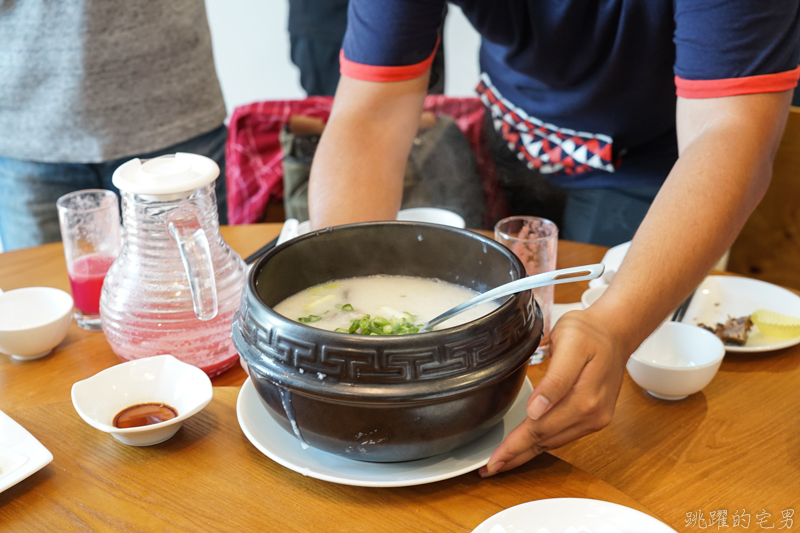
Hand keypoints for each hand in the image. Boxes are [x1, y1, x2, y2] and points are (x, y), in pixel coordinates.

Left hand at [478, 308, 628, 476]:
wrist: (615, 332)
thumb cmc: (588, 332)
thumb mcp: (568, 342)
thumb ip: (554, 379)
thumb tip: (537, 410)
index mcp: (584, 397)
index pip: (540, 428)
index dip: (515, 445)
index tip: (494, 459)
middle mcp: (592, 414)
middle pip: (545, 440)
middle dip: (516, 455)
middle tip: (490, 468)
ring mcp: (595, 418)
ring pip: (554, 442)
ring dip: (527, 453)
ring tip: (504, 461)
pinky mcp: (594, 418)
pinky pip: (563, 436)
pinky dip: (543, 444)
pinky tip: (528, 447)